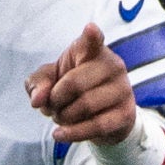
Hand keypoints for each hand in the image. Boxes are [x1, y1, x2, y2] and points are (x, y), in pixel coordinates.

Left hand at [25, 22, 136, 147]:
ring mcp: (122, 89)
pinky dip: (73, 133)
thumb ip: (38, 83)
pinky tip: (59, 134)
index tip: (90, 30)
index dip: (91, 36)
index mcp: (92, 50)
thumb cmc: (73, 89)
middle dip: (56, 100)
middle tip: (53, 106)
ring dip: (64, 117)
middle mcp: (112, 65)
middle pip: (74, 84)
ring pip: (85, 106)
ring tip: (61, 117)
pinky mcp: (126, 113)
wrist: (102, 116)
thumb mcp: (51, 80)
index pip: (93, 40)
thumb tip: (38, 100)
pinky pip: (96, 126)